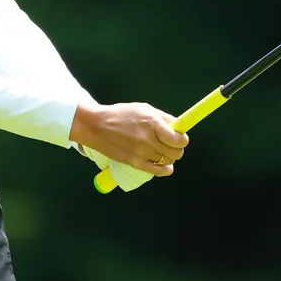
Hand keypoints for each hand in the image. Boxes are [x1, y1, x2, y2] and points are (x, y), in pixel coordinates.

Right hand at [69, 102, 188, 184]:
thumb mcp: (144, 108)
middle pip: (175, 152)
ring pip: (168, 161)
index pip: (178, 139)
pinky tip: (165, 165)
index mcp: (152, 123)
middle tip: (172, 144)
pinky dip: (165, 170)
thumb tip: (179, 126)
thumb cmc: (121, 114)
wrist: (97, 127)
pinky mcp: (135, 163)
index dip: (183, 139)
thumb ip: (163, 118)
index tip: (180, 137)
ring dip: (169, 157)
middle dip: (178, 148)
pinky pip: (158, 171)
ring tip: (162, 150)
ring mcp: (142, 153)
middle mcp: (149, 140)